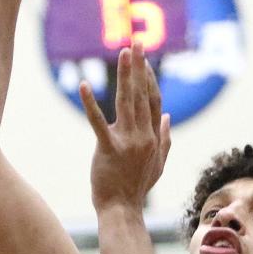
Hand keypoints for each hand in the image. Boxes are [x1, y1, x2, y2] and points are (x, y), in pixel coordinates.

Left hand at [82, 43, 170, 213]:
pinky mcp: (108, 149)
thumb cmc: (137, 188)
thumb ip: (165, 138)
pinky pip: (98, 122)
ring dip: (125, 75)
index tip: (144, 60)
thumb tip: (168, 116)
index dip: (149, 79)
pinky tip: (84, 85)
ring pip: (127, 102)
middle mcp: (144, 136)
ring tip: (124, 53)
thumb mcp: (158, 164)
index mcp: (154, 137)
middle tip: (136, 43)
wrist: (122, 210)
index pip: (154, 101)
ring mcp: (127, 142)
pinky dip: (91, 103)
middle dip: (139, 67)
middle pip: (142, 95)